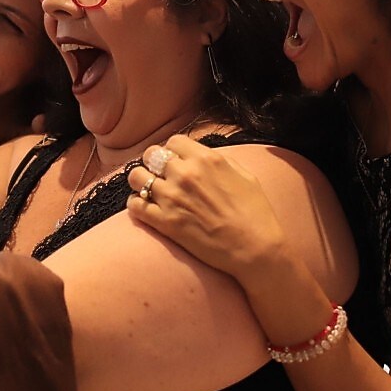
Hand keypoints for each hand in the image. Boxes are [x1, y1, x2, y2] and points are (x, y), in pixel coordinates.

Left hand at [125, 135, 286, 279]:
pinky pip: (135, 205)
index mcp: (205, 159)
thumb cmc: (255, 213)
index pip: (173, 141)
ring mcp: (172, 198)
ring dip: (142, 182)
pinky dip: (137, 204)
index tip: (176, 161)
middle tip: (161, 175)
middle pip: (151, 155)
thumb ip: (218, 160)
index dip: (173, 151)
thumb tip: (201, 156)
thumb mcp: (244, 175)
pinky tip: (146, 208)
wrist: (254, 249)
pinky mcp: (164, 222)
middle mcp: (185, 174)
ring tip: (150, 190)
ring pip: (137, 177)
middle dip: (154, 163)